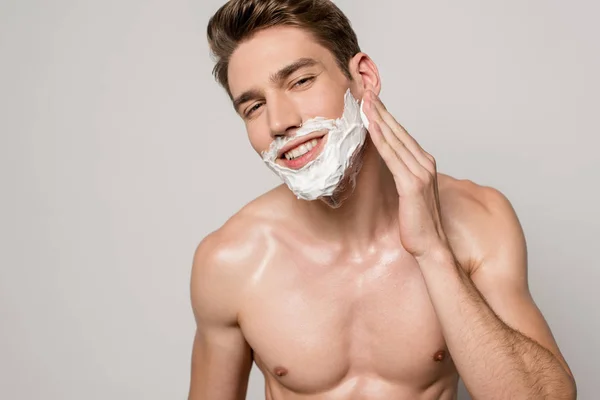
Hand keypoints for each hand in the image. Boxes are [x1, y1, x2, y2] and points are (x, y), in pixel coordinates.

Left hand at [362, 90, 448, 260]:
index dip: (385, 115)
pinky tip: (372, 126)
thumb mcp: (408, 191)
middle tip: (365, 91)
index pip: (401, 133)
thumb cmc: (419, 222)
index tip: (371, 100)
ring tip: (365, 101)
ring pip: (394, 139)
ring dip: (378, 118)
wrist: (432, 245)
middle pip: (398, 130)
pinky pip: (392, 156)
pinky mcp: (412, 184)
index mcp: (423, 162)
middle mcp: (424, 162)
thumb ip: (401, 173)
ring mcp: (420, 172)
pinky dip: (381, 139)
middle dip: (380, 109)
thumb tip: (387, 163)